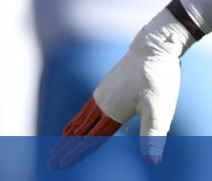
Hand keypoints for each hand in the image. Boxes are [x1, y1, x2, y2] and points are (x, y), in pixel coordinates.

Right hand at [49, 5, 196, 167]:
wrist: (155, 46)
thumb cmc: (159, 77)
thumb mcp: (160, 109)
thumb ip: (153, 136)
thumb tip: (152, 163)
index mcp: (113, 113)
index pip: (90, 140)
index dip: (76, 154)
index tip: (60, 165)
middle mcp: (103, 104)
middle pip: (81, 132)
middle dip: (66, 148)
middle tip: (52, 163)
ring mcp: (103, 94)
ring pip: (82, 119)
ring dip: (69, 135)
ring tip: (58, 144)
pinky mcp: (108, 85)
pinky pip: (87, 107)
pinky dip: (78, 119)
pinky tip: (78, 120)